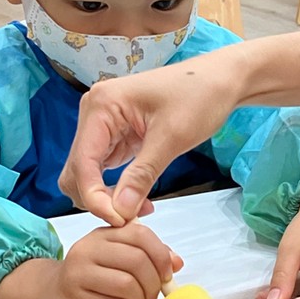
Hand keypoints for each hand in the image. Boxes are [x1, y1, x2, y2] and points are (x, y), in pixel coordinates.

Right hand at [0, 224, 180, 298]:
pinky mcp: (76, 297)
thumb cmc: (91, 273)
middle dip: (154, 282)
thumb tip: (177, 263)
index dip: (161, 255)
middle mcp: (90, 248)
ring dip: (140, 298)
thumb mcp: (117, 256)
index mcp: (104, 234)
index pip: (141, 234)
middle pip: (137, 261)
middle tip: (153, 294)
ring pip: (127, 285)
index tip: (168, 272)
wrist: (50, 292)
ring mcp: (80, 272)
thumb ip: (148, 255)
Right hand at [59, 49, 247, 224]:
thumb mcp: (172, 138)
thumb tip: (119, 211)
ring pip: (88, 172)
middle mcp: (94, 111)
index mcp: (101, 105)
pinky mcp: (117, 133)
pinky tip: (140, 197)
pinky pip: (104, 168)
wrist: (222, 79)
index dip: (94, 197)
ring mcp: (104, 123)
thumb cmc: (200, 96)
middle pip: (76, 170)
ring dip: (106, 195)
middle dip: (98, 198)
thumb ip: (142, 175)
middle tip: (133, 216)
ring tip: (142, 208)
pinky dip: (116, 186)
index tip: (120, 220)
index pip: (82, 162)